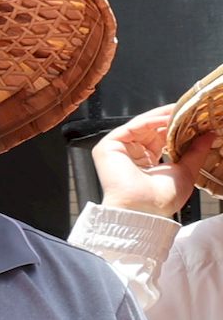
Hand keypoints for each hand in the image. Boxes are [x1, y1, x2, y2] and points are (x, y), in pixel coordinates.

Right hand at [97, 106, 217, 219]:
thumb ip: (196, 151)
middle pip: (151, 129)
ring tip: (182, 111)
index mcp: (145, 162)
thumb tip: (210, 135)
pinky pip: (133, 126)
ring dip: (163, 117)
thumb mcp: (186, 171)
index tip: (195, 120)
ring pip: (142, 125)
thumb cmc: (159, 200)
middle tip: (190, 110)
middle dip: (170, 119)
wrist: (143, 210)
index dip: (176, 128)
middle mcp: (130, 154)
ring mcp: (118, 149)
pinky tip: (169, 118)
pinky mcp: (109, 146)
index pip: (160, 138)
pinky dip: (152, 120)